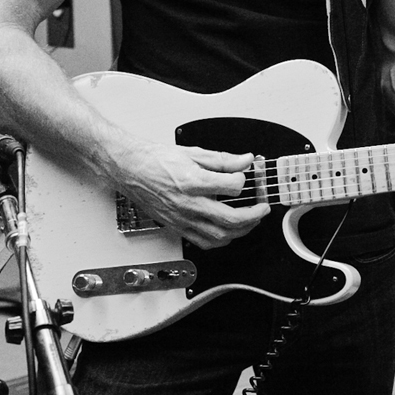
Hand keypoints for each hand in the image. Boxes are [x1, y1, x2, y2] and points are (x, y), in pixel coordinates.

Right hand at [115, 144, 271, 249]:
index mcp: (193, 181)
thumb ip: (223, 159)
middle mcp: (189, 204)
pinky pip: (204, 242)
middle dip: (253, 215)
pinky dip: (221, 240)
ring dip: (241, 231)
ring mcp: (183, 219)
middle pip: (230, 219)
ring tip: (251, 221)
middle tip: (262, 208)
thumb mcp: (193, 152)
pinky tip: (228, 232)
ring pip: (220, 235)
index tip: (246, 177)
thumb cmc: (156, 160)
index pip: (232, 187)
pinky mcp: (178, 227)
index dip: (244, 181)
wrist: (131, 170)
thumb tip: (244, 160)